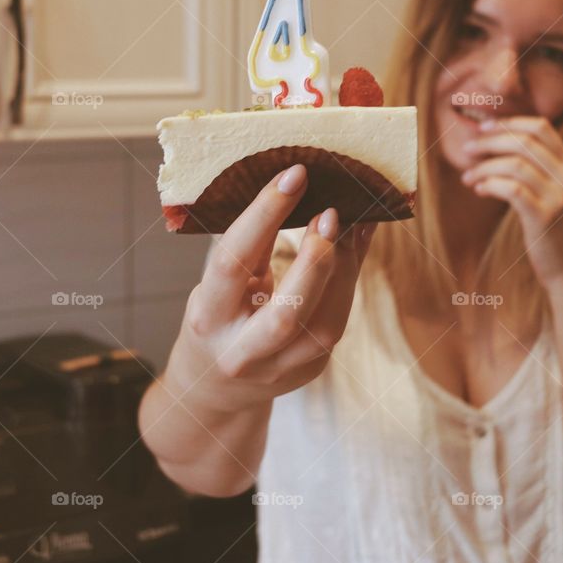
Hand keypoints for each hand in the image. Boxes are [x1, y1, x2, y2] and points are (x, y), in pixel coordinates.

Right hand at [167, 164, 375, 412]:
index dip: (264, 216)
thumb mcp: (220, 283)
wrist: (214, 387)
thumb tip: (299, 185)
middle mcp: (240, 351)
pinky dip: (348, 283)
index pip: (234, 262)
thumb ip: (254, 245)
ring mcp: (278, 370)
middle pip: (287, 313)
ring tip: (349, 225)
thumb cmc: (219, 316)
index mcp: (208, 318)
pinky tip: (355, 248)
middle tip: (331, 214)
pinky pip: (336, 326)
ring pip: (323, 326)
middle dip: (316, 261)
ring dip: (342, 270)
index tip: (294, 175)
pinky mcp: (307, 373)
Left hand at [459, 116, 562, 288]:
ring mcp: (558, 196)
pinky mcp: (544, 217)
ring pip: (514, 164)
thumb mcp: (552, 192)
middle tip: (467, 150)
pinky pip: (511, 189)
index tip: (483, 127)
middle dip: (490, 142)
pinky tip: (478, 190)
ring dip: (484, 168)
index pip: (541, 127)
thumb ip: (535, 169)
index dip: (509, 123)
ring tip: (468, 177)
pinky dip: (489, 185)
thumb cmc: (553, 228)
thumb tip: (495, 145)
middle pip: (524, 141)